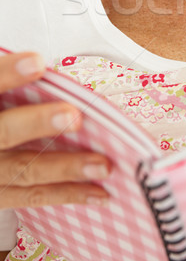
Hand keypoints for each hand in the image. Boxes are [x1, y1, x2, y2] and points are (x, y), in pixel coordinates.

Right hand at [0, 52, 110, 208]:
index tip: (37, 62)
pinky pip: (30, 197)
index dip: (7, 74)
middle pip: (2, 133)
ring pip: (21, 170)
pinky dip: (66, 195)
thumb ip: (7, 81)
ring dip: (64, 168)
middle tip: (73, 116)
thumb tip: (44, 67)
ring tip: (101, 165)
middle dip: (36, 124)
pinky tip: (98, 193)